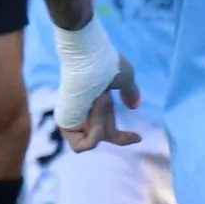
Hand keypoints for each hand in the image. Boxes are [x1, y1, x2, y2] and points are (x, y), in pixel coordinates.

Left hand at [57, 14, 139, 149]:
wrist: (90, 58)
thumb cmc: (107, 64)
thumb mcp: (124, 79)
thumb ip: (129, 92)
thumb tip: (134, 105)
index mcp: (98, 103)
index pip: (108, 129)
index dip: (123, 138)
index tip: (139, 137)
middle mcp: (85, 112)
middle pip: (104, 134)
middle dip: (117, 132)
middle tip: (116, 114)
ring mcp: (75, 118)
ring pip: (94, 139)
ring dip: (101, 127)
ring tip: (98, 103)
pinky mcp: (65, 123)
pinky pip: (80, 146)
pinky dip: (92, 138)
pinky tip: (93, 120)